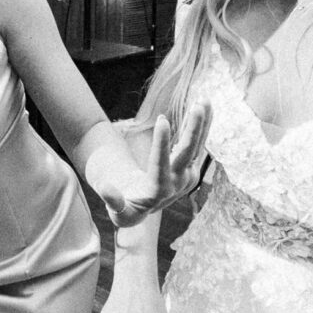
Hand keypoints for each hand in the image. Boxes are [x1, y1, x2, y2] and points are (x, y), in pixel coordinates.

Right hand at [96, 102, 210, 226]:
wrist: (144, 210)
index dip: (161, 143)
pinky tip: (206, 107)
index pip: (160, 164)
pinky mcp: (189, 166)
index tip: (161, 120)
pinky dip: (202, 125)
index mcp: (157, 191)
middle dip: (193, 129)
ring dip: (202, 123)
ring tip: (204, 100)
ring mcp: (186, 174)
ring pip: (196, 146)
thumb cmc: (126, 209)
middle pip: (186, 154)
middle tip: (197, 107)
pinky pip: (197, 143)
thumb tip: (107, 188)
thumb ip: (113, 200)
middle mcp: (177, 182)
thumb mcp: (118, 212)